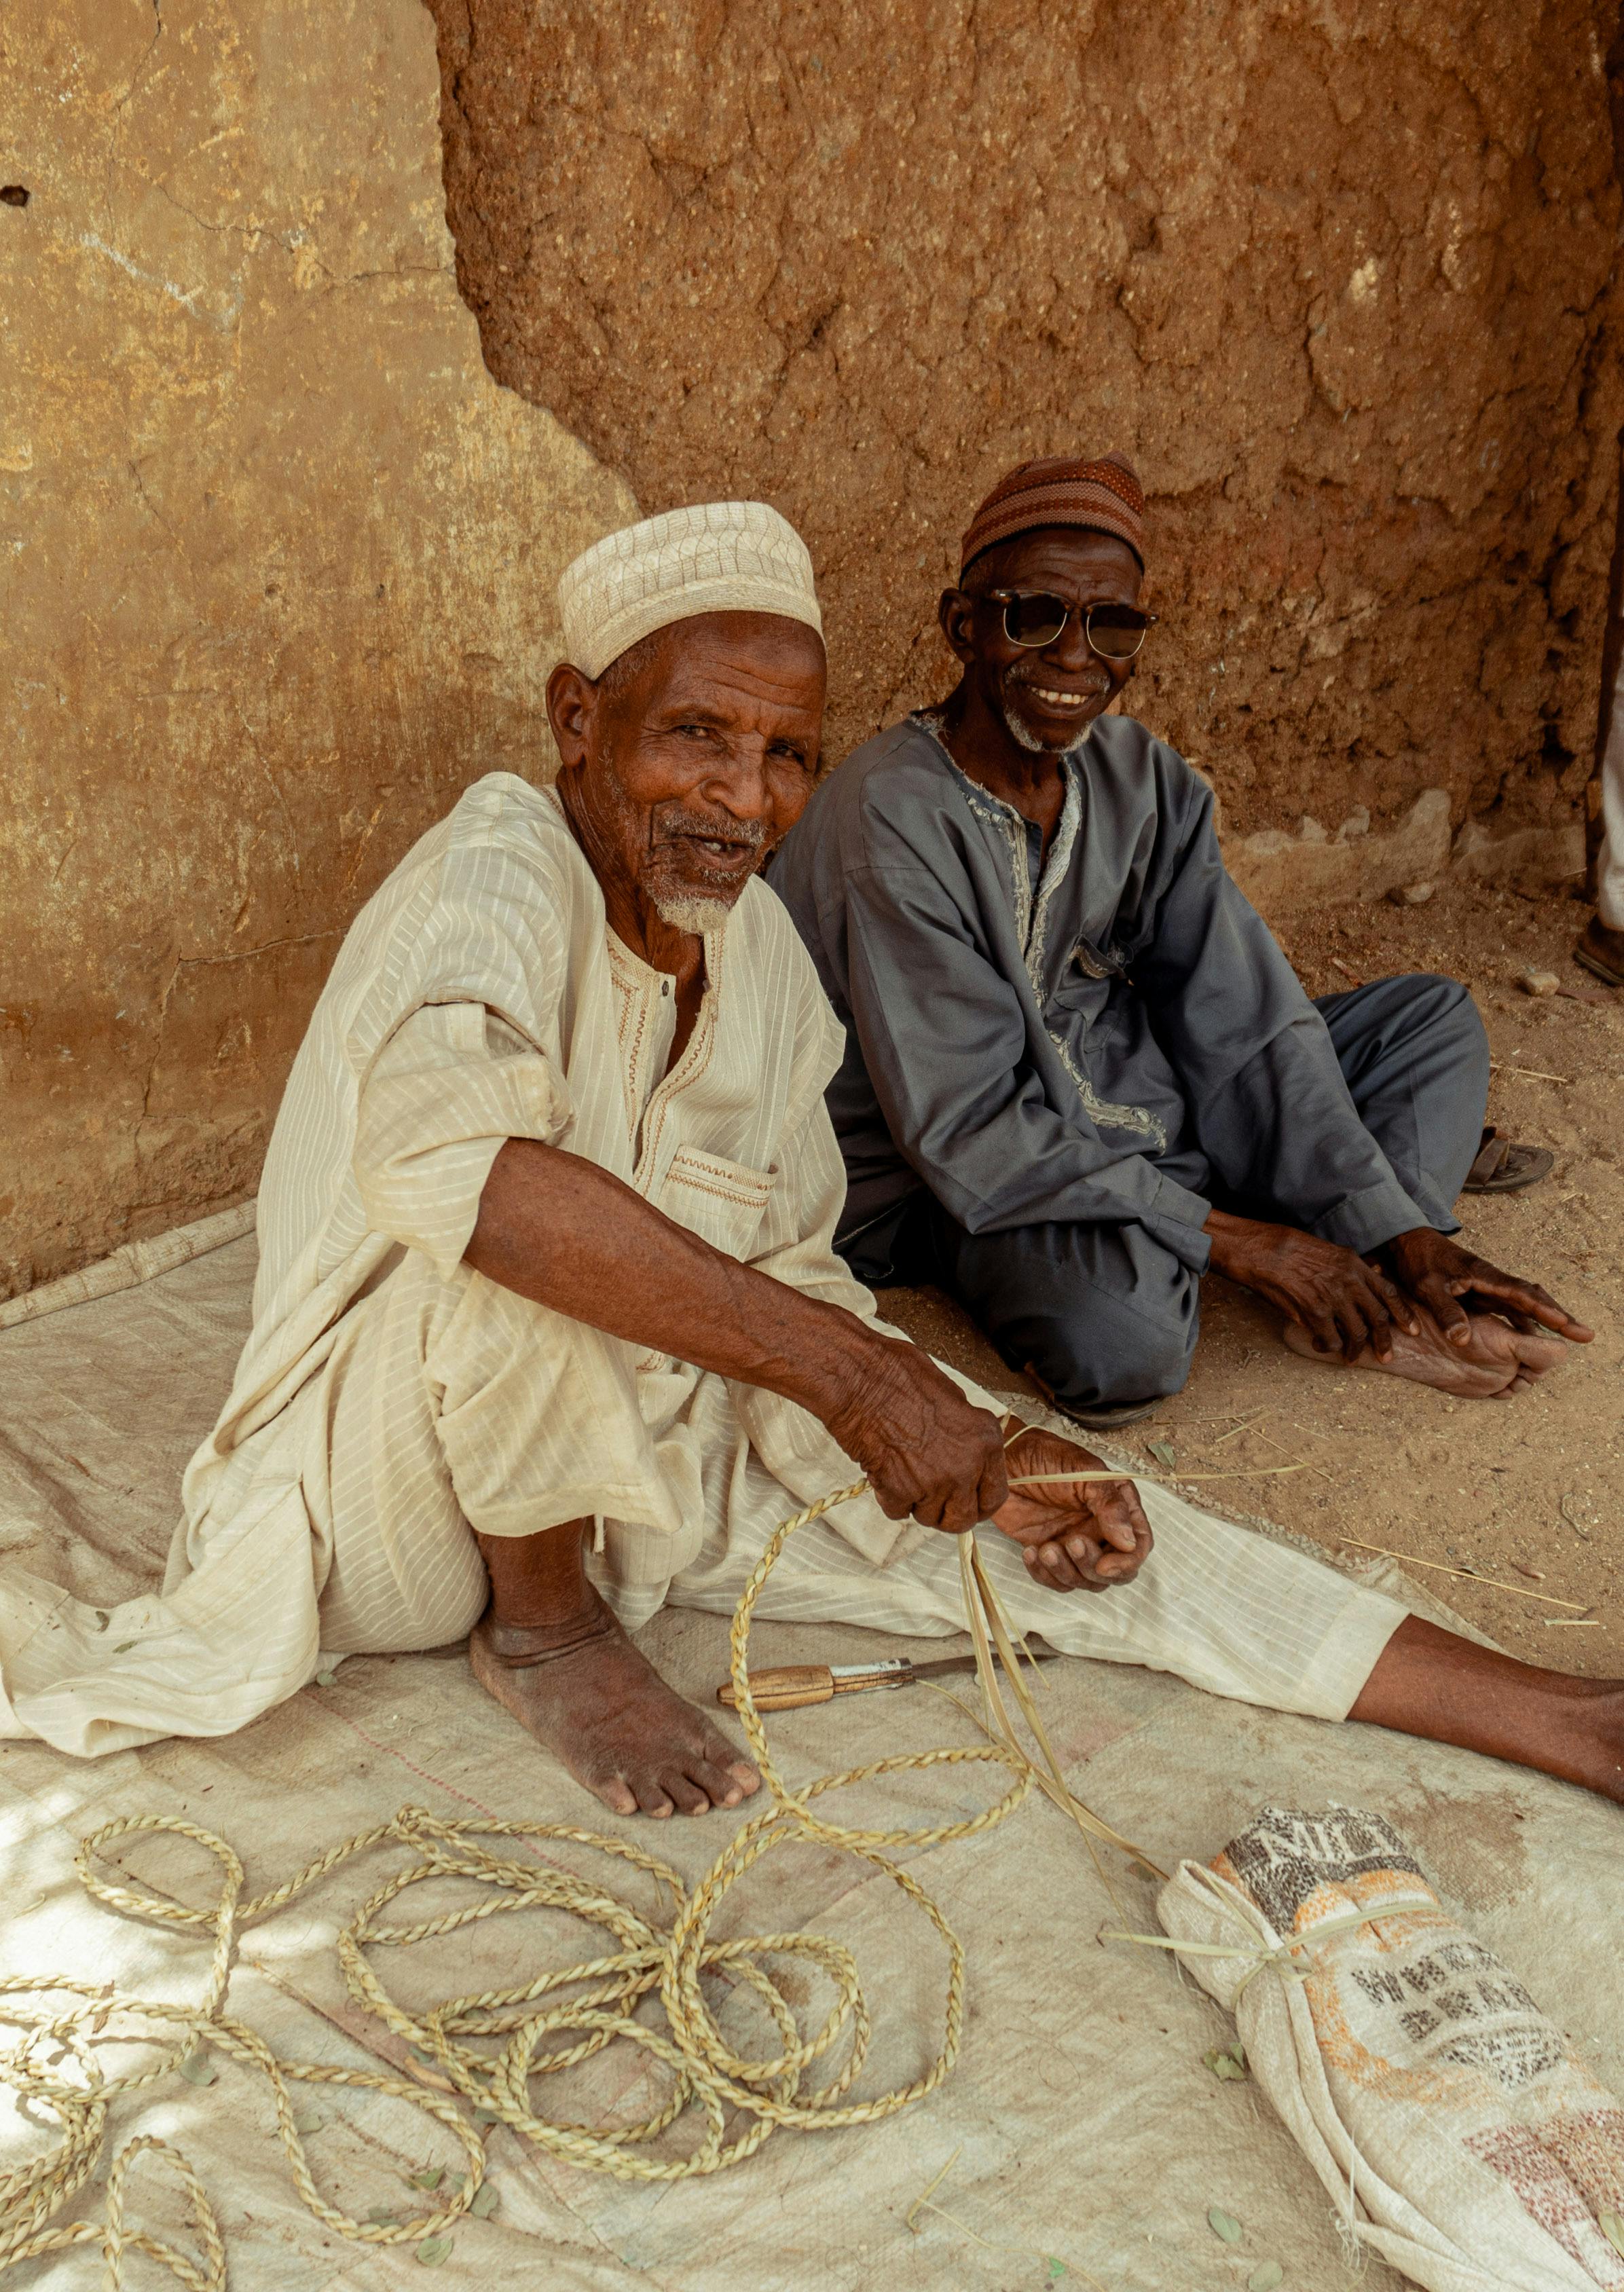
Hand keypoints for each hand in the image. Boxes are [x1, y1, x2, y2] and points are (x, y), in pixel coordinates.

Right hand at [820, 1335, 1009, 1530]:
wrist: (861, 1379)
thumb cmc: (901, 1376)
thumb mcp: (953, 1398)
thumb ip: (966, 1435)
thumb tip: (966, 1454)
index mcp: (985, 1442)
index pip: (995, 1496)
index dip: (979, 1502)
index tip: (967, 1501)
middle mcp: (965, 1467)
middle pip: (964, 1518)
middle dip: (948, 1513)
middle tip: (934, 1499)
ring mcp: (933, 1483)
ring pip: (930, 1519)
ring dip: (918, 1505)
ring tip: (906, 1478)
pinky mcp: (900, 1491)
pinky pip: (898, 1512)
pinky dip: (891, 1499)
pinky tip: (886, 1475)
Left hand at [992, 1426, 1151, 1592]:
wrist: (1004, 1460)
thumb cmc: (1045, 1457)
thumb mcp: (1084, 1472)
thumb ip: (1110, 1505)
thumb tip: (1129, 1543)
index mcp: (1118, 1507)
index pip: (1139, 1545)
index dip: (1127, 1562)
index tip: (1105, 1566)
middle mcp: (1101, 1528)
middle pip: (1114, 1571)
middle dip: (1092, 1565)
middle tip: (1071, 1542)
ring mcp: (1076, 1542)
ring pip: (1085, 1581)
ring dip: (1066, 1571)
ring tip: (1046, 1549)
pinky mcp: (1050, 1552)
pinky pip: (1056, 1580)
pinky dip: (1044, 1574)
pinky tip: (1030, 1551)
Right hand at [1204, 1208, 1416, 1362]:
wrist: (1261, 1249)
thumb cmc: (1288, 1247)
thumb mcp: (1327, 1249)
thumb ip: (1350, 1266)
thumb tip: (1373, 1273)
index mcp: (1354, 1264)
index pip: (1389, 1292)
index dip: (1403, 1314)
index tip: (1412, 1330)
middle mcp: (1349, 1281)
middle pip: (1378, 1317)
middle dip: (1384, 1341)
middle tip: (1386, 1356)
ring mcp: (1333, 1297)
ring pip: (1357, 1333)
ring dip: (1355, 1350)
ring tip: (1350, 1358)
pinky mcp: (1314, 1312)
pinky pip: (1331, 1339)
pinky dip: (1328, 1347)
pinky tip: (1321, 1346)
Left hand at [1382, 1227, 1593, 1348]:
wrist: (1408, 1242)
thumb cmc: (1417, 1262)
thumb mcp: (1427, 1287)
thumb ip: (1445, 1311)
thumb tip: (1463, 1340)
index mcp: (1483, 1276)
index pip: (1521, 1294)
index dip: (1543, 1310)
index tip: (1564, 1324)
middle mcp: (1492, 1280)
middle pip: (1533, 1298)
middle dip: (1559, 1316)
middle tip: (1584, 1334)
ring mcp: (1489, 1286)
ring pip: (1526, 1303)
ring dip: (1548, 1318)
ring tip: (1573, 1334)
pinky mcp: (1482, 1292)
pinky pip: (1512, 1307)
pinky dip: (1528, 1319)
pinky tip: (1537, 1334)